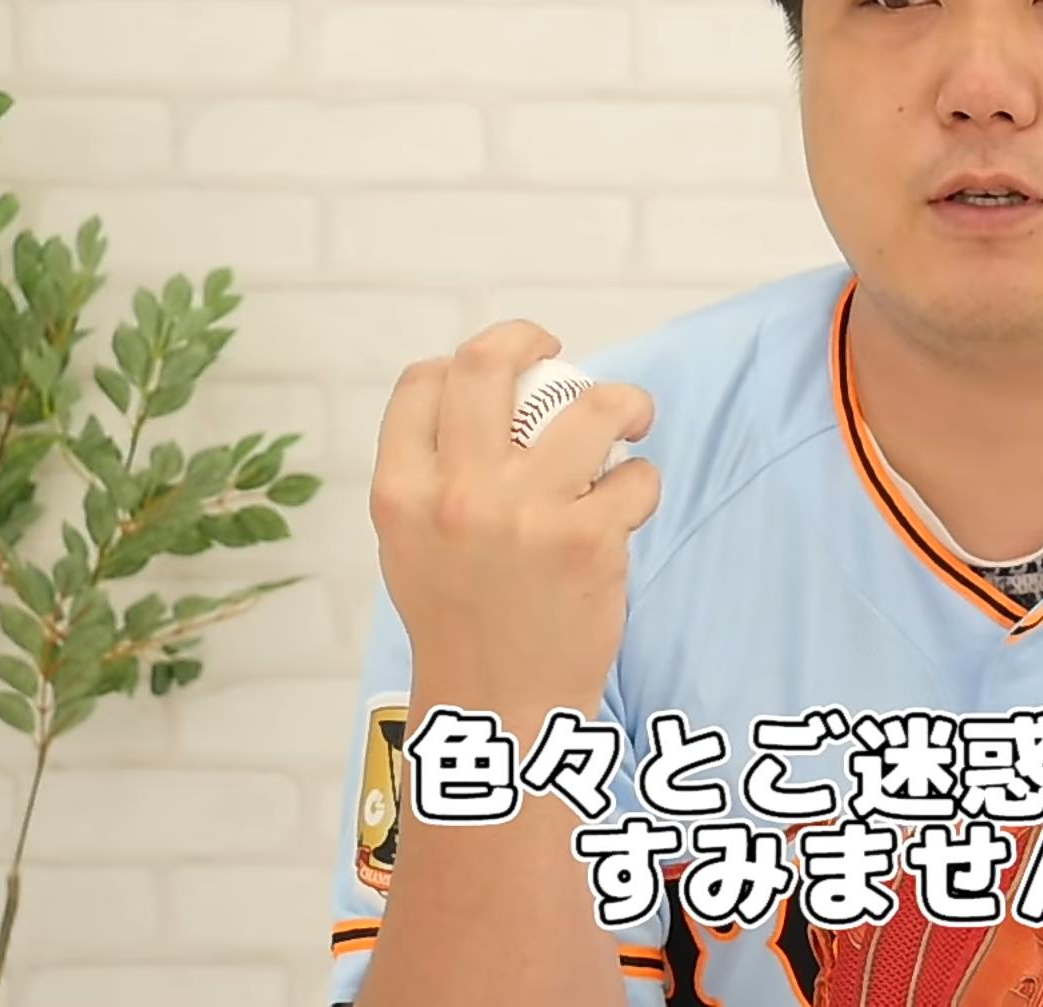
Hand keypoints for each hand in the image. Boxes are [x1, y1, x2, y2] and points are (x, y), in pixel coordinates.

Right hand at [368, 319, 659, 710]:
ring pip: (592, 407)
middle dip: (529, 337)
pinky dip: (640, 485)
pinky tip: (626, 509)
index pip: (422, 383)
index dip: (461, 364)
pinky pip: (635, 478)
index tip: (497, 372)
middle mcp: (457, 495)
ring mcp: (524, 515)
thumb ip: (432, 477)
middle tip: (557, 352)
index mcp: (401, 493)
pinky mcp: (588, 541)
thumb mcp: (410, 546)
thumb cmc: (461, 623)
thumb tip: (484, 401)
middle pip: (490, 364)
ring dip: (623, 404)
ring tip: (628, 421)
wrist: (498, 706)